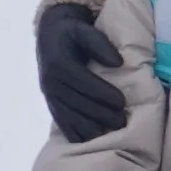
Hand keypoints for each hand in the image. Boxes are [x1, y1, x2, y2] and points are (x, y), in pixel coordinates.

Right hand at [37, 4, 131, 142]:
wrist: (50, 34)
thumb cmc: (73, 32)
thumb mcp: (84, 30)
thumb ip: (99, 44)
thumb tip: (118, 62)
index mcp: (58, 63)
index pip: (82, 81)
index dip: (101, 93)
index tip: (121, 102)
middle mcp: (50, 81)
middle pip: (75, 101)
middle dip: (99, 113)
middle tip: (121, 122)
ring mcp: (48, 93)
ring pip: (67, 114)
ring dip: (86, 126)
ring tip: (107, 134)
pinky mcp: (50, 101)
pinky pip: (59, 119)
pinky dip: (72, 130)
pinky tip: (86, 140)